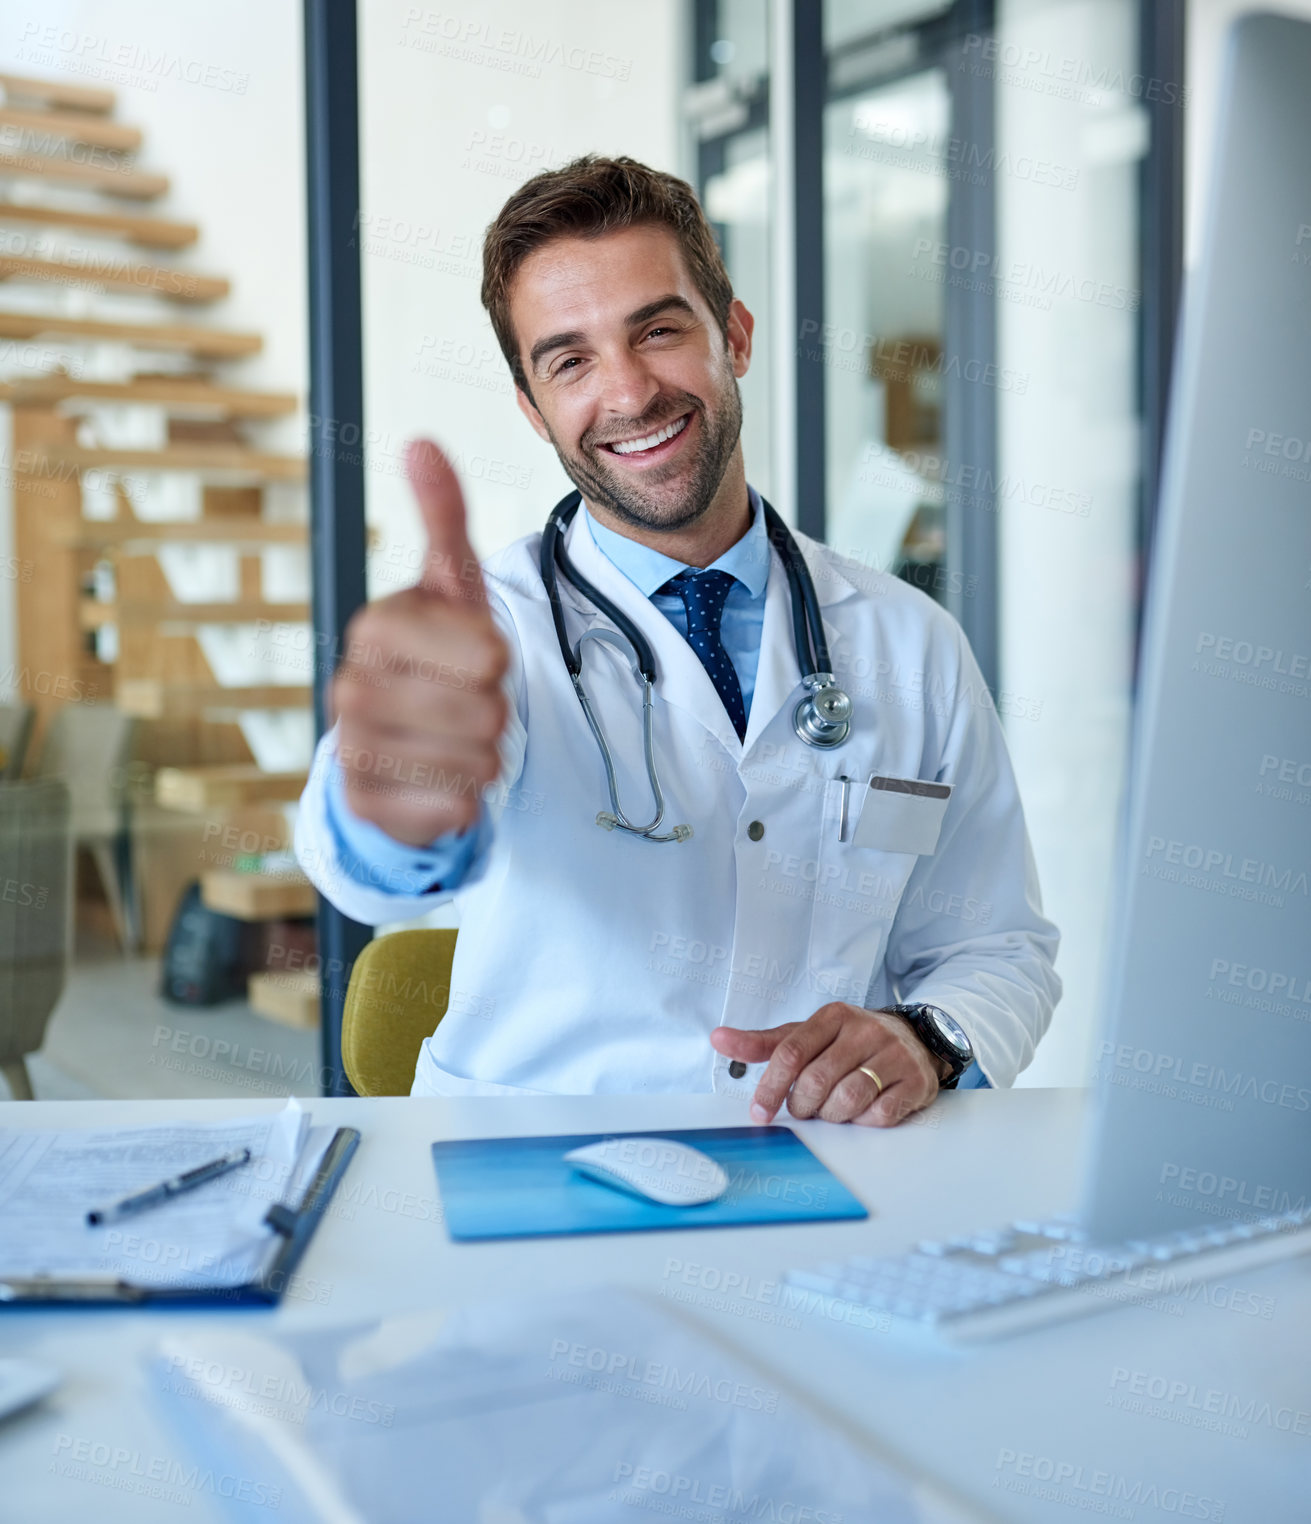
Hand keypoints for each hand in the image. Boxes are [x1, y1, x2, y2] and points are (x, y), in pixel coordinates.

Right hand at [331, 439, 509, 845]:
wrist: (407, 743)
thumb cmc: (439, 659)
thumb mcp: (452, 587)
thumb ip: (443, 516)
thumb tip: (421, 440)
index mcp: (377, 626)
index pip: (487, 653)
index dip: (497, 660)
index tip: (474, 658)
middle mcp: (351, 686)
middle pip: (487, 710)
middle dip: (495, 711)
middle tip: (465, 704)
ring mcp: (352, 749)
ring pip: (478, 762)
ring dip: (485, 755)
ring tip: (456, 740)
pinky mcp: (364, 804)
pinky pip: (456, 808)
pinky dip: (466, 800)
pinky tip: (442, 781)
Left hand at [710, 1003, 944, 1127]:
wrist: (914, 1039)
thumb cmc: (850, 1042)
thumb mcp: (808, 1035)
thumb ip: (764, 1043)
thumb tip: (718, 1039)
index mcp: (833, 1016)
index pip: (790, 1053)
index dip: (770, 1087)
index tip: (759, 1112)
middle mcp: (864, 1030)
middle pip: (816, 1080)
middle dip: (802, 1105)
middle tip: (803, 1108)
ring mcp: (892, 1054)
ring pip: (848, 1099)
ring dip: (831, 1115)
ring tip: (830, 1110)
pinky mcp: (914, 1080)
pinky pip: (880, 1114)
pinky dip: (863, 1121)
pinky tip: (861, 1113)